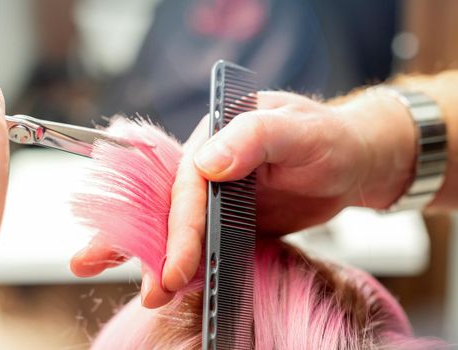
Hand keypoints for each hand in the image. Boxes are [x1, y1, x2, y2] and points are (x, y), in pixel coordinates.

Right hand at [158, 90, 415, 305]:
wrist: (353, 161)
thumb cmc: (332, 139)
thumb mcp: (299, 132)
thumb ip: (253, 138)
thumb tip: (206, 164)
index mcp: (216, 133)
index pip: (188, 183)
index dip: (180, 227)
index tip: (176, 268)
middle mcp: (209, 162)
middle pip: (177, 208)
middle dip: (162, 251)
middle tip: (154, 293)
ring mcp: (218, 192)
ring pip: (185, 228)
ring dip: (169, 261)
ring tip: (157, 296)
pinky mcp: (229, 215)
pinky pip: (206, 240)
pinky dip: (194, 263)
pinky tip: (186, 286)